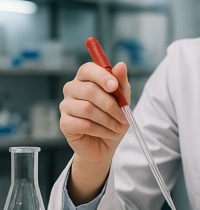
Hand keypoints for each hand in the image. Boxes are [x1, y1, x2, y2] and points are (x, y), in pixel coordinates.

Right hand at [59, 62, 130, 204]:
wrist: (105, 143)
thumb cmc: (113, 118)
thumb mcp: (123, 100)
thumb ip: (121, 83)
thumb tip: (121, 65)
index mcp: (85, 78)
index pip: (88, 69)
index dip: (102, 76)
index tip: (115, 87)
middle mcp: (72, 89)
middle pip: (89, 90)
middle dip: (111, 105)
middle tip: (124, 116)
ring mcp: (66, 106)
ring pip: (87, 109)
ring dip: (108, 119)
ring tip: (119, 127)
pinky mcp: (64, 123)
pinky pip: (84, 124)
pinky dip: (101, 130)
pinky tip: (109, 133)